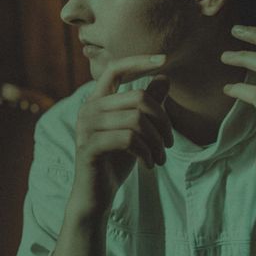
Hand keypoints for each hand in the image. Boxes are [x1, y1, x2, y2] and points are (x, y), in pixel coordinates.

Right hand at [72, 56, 173, 216]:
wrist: (96, 195)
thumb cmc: (117, 160)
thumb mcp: (137, 130)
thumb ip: (148, 104)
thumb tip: (164, 77)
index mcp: (98, 100)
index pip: (116, 69)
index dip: (139, 61)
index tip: (165, 60)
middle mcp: (88, 109)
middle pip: (137, 97)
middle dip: (162, 120)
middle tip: (170, 143)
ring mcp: (86, 127)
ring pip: (136, 120)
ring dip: (157, 141)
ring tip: (161, 157)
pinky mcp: (90, 147)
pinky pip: (128, 139)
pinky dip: (146, 152)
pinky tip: (150, 164)